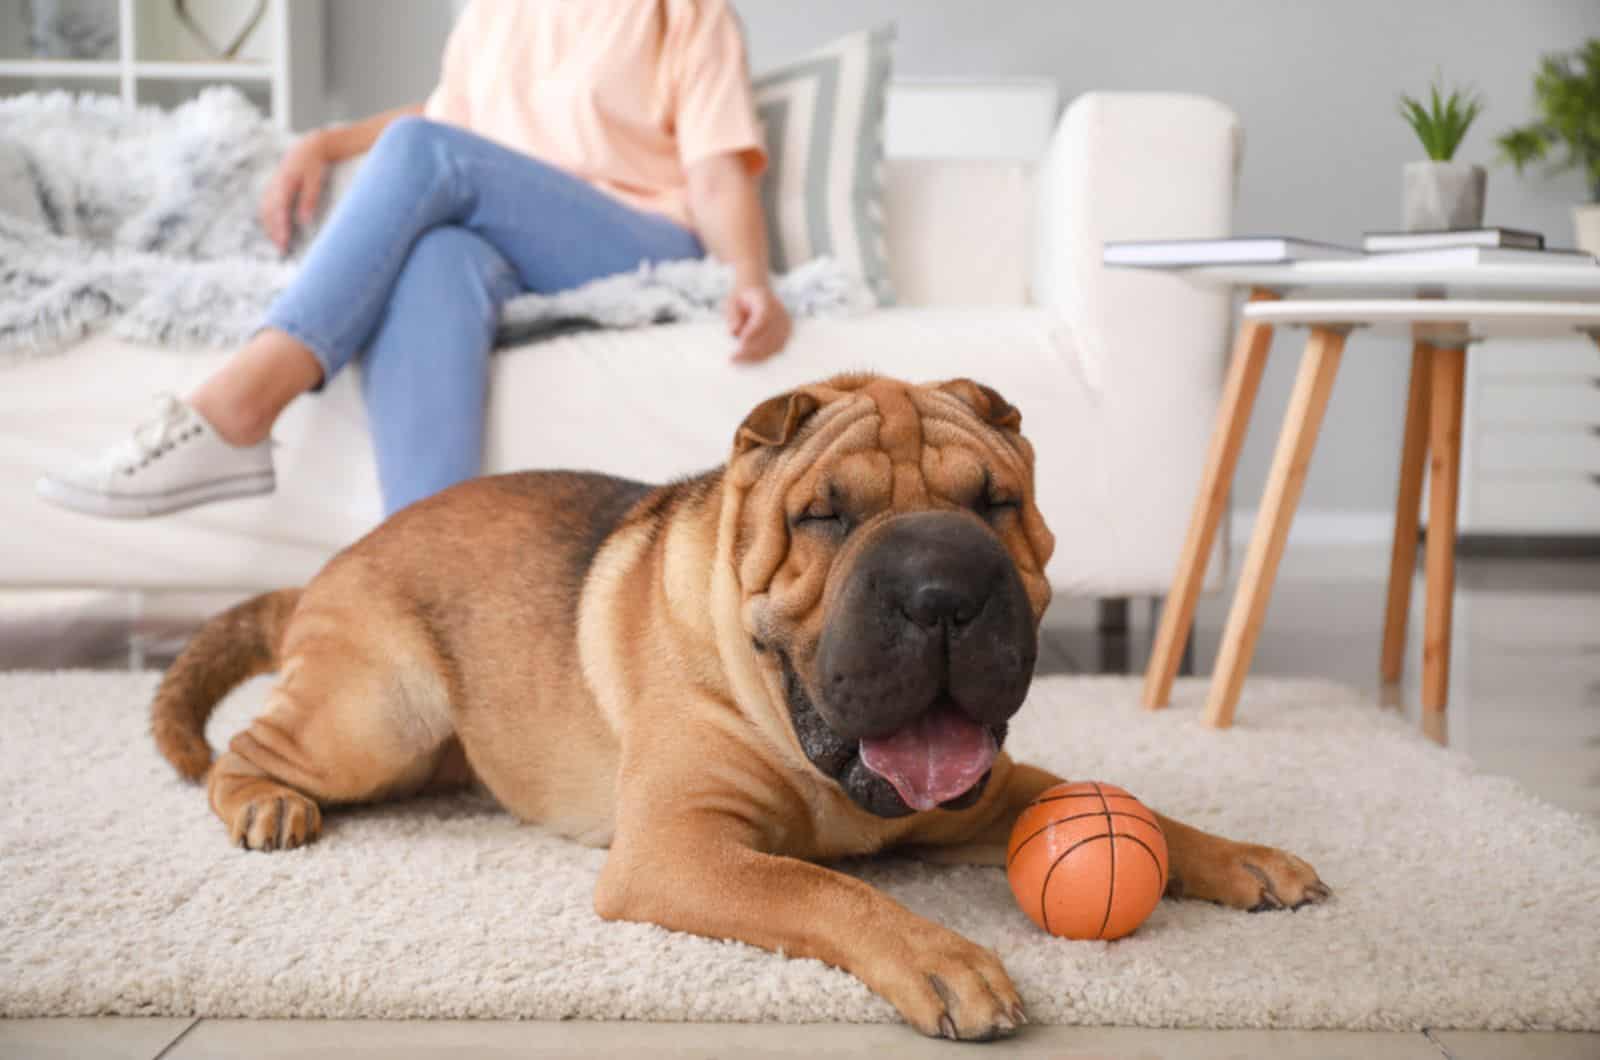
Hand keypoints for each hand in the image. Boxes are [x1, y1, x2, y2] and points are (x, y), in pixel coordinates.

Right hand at [259, 129, 333, 253]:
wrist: (307, 148)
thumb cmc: (314, 164)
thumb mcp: (315, 180)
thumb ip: (309, 199)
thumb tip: (304, 221)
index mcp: (284, 183)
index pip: (279, 210)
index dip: (281, 228)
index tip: (284, 242)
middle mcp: (274, 186)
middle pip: (269, 213)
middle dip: (274, 232)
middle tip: (282, 250)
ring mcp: (271, 187)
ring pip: (265, 211)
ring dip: (270, 228)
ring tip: (279, 244)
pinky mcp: (272, 188)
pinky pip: (266, 207)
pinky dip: (269, 220)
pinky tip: (275, 231)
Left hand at [725, 282, 791, 363]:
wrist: (756, 293)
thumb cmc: (741, 299)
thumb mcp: (731, 301)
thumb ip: (732, 315)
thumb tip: (734, 331)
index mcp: (766, 300)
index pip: (764, 317)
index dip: (753, 332)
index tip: (740, 343)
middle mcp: (780, 312)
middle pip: (770, 334)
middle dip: (751, 349)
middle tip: (733, 357)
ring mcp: (785, 324)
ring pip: (774, 345)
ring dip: (756, 356)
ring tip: (737, 360)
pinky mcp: (786, 335)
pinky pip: (776, 349)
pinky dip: (762, 356)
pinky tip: (747, 360)